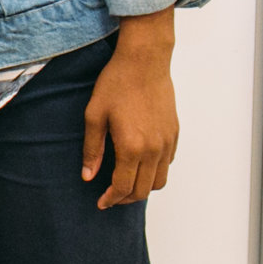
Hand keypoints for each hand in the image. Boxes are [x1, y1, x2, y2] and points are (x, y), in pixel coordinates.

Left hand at [81, 8, 178, 209]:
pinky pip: (168, 163)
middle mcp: (153, 150)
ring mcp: (167, 142)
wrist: (144, 61)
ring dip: (143, 188)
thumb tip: (88, 176)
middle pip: (143, 190)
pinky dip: (155, 171)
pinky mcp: (174, 133)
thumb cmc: (117, 84)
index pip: (122, 187)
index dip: (110, 200)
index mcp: (131, 147)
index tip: (101, 202)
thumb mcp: (94, 115)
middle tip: (110, 196)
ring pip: (160, 181)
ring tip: (126, 183)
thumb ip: (92, 149)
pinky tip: (140, 163)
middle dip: (125, 198)